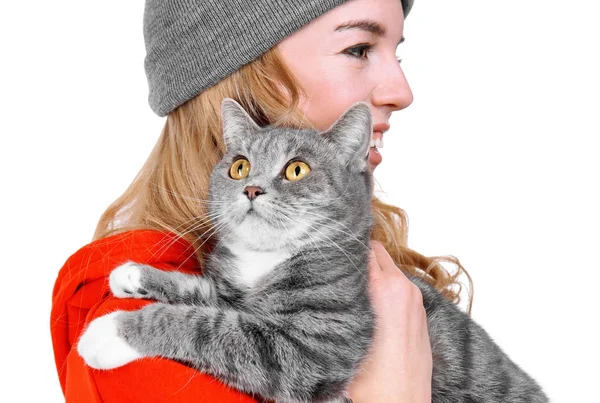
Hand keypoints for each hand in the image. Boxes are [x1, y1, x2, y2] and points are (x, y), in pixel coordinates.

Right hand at [347, 241, 431, 402]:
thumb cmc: (373, 378)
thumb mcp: (346, 335)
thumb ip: (341, 301)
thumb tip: (329, 280)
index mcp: (385, 289)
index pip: (365, 247)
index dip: (347, 247)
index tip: (333, 251)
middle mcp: (404, 289)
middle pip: (378, 252)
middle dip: (359, 257)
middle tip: (340, 268)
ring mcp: (415, 300)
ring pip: (390, 269)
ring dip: (374, 273)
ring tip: (355, 290)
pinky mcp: (421, 312)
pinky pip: (400, 286)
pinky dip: (386, 287)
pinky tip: (372, 306)